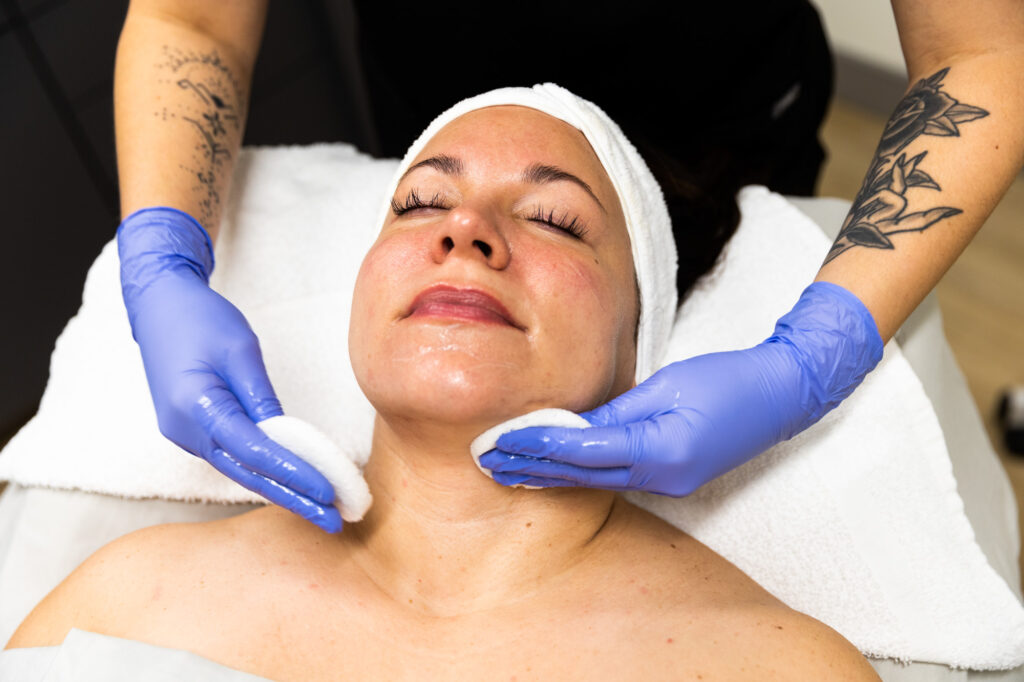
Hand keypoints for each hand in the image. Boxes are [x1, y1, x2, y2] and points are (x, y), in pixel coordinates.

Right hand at [118, 207, 340, 530]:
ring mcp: (184, 435)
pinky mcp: (191, 431)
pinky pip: (232, 458)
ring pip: (240, 470)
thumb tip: (288, 439)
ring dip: (281, 490)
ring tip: (322, 508)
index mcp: (195, 407)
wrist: (157, 306)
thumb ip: (262, 397)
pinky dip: (263, 472)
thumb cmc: (201, 319)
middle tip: (334, 520)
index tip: (329, 491)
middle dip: (293, 498)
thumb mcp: (240, 349)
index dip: (294, 473)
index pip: (255, 451)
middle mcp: (184, 430)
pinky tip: (291, 484)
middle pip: (247, 473)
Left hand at [478, 282, 883, 495]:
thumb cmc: (728, 380)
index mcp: (662, 448)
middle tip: (486, 462)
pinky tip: (553, 469)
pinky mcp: (673, 479)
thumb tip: (568, 423)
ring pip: (594, 480)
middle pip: (582, 474)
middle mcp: (663, 476)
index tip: (499, 440)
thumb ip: (614, 409)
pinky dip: (579, 472)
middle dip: (531, 467)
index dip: (536, 444)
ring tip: (506, 470)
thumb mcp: (666, 384)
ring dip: (549, 474)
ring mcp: (670, 484)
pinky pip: (615, 477)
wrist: (782, 395)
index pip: (582, 448)